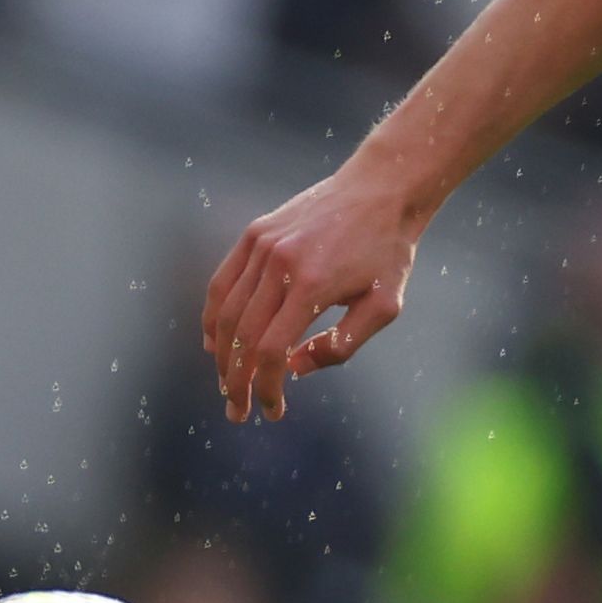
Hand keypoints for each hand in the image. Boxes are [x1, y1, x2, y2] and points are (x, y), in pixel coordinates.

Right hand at [202, 162, 432, 421]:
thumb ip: (341, 344)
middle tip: (238, 411)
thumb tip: (294, 368)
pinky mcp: (254, 234)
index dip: (265, 387)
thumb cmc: (388, 253)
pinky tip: (215, 342)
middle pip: (241, 337)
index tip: (271, 412)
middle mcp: (278, 264)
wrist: (382, 190)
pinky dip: (213, 315)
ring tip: (227, 383)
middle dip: (235, 381)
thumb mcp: (385, 306)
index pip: (271, 351)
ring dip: (220, 354)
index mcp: (311, 285)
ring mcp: (261, 245)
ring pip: (224, 311)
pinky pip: (222, 282)